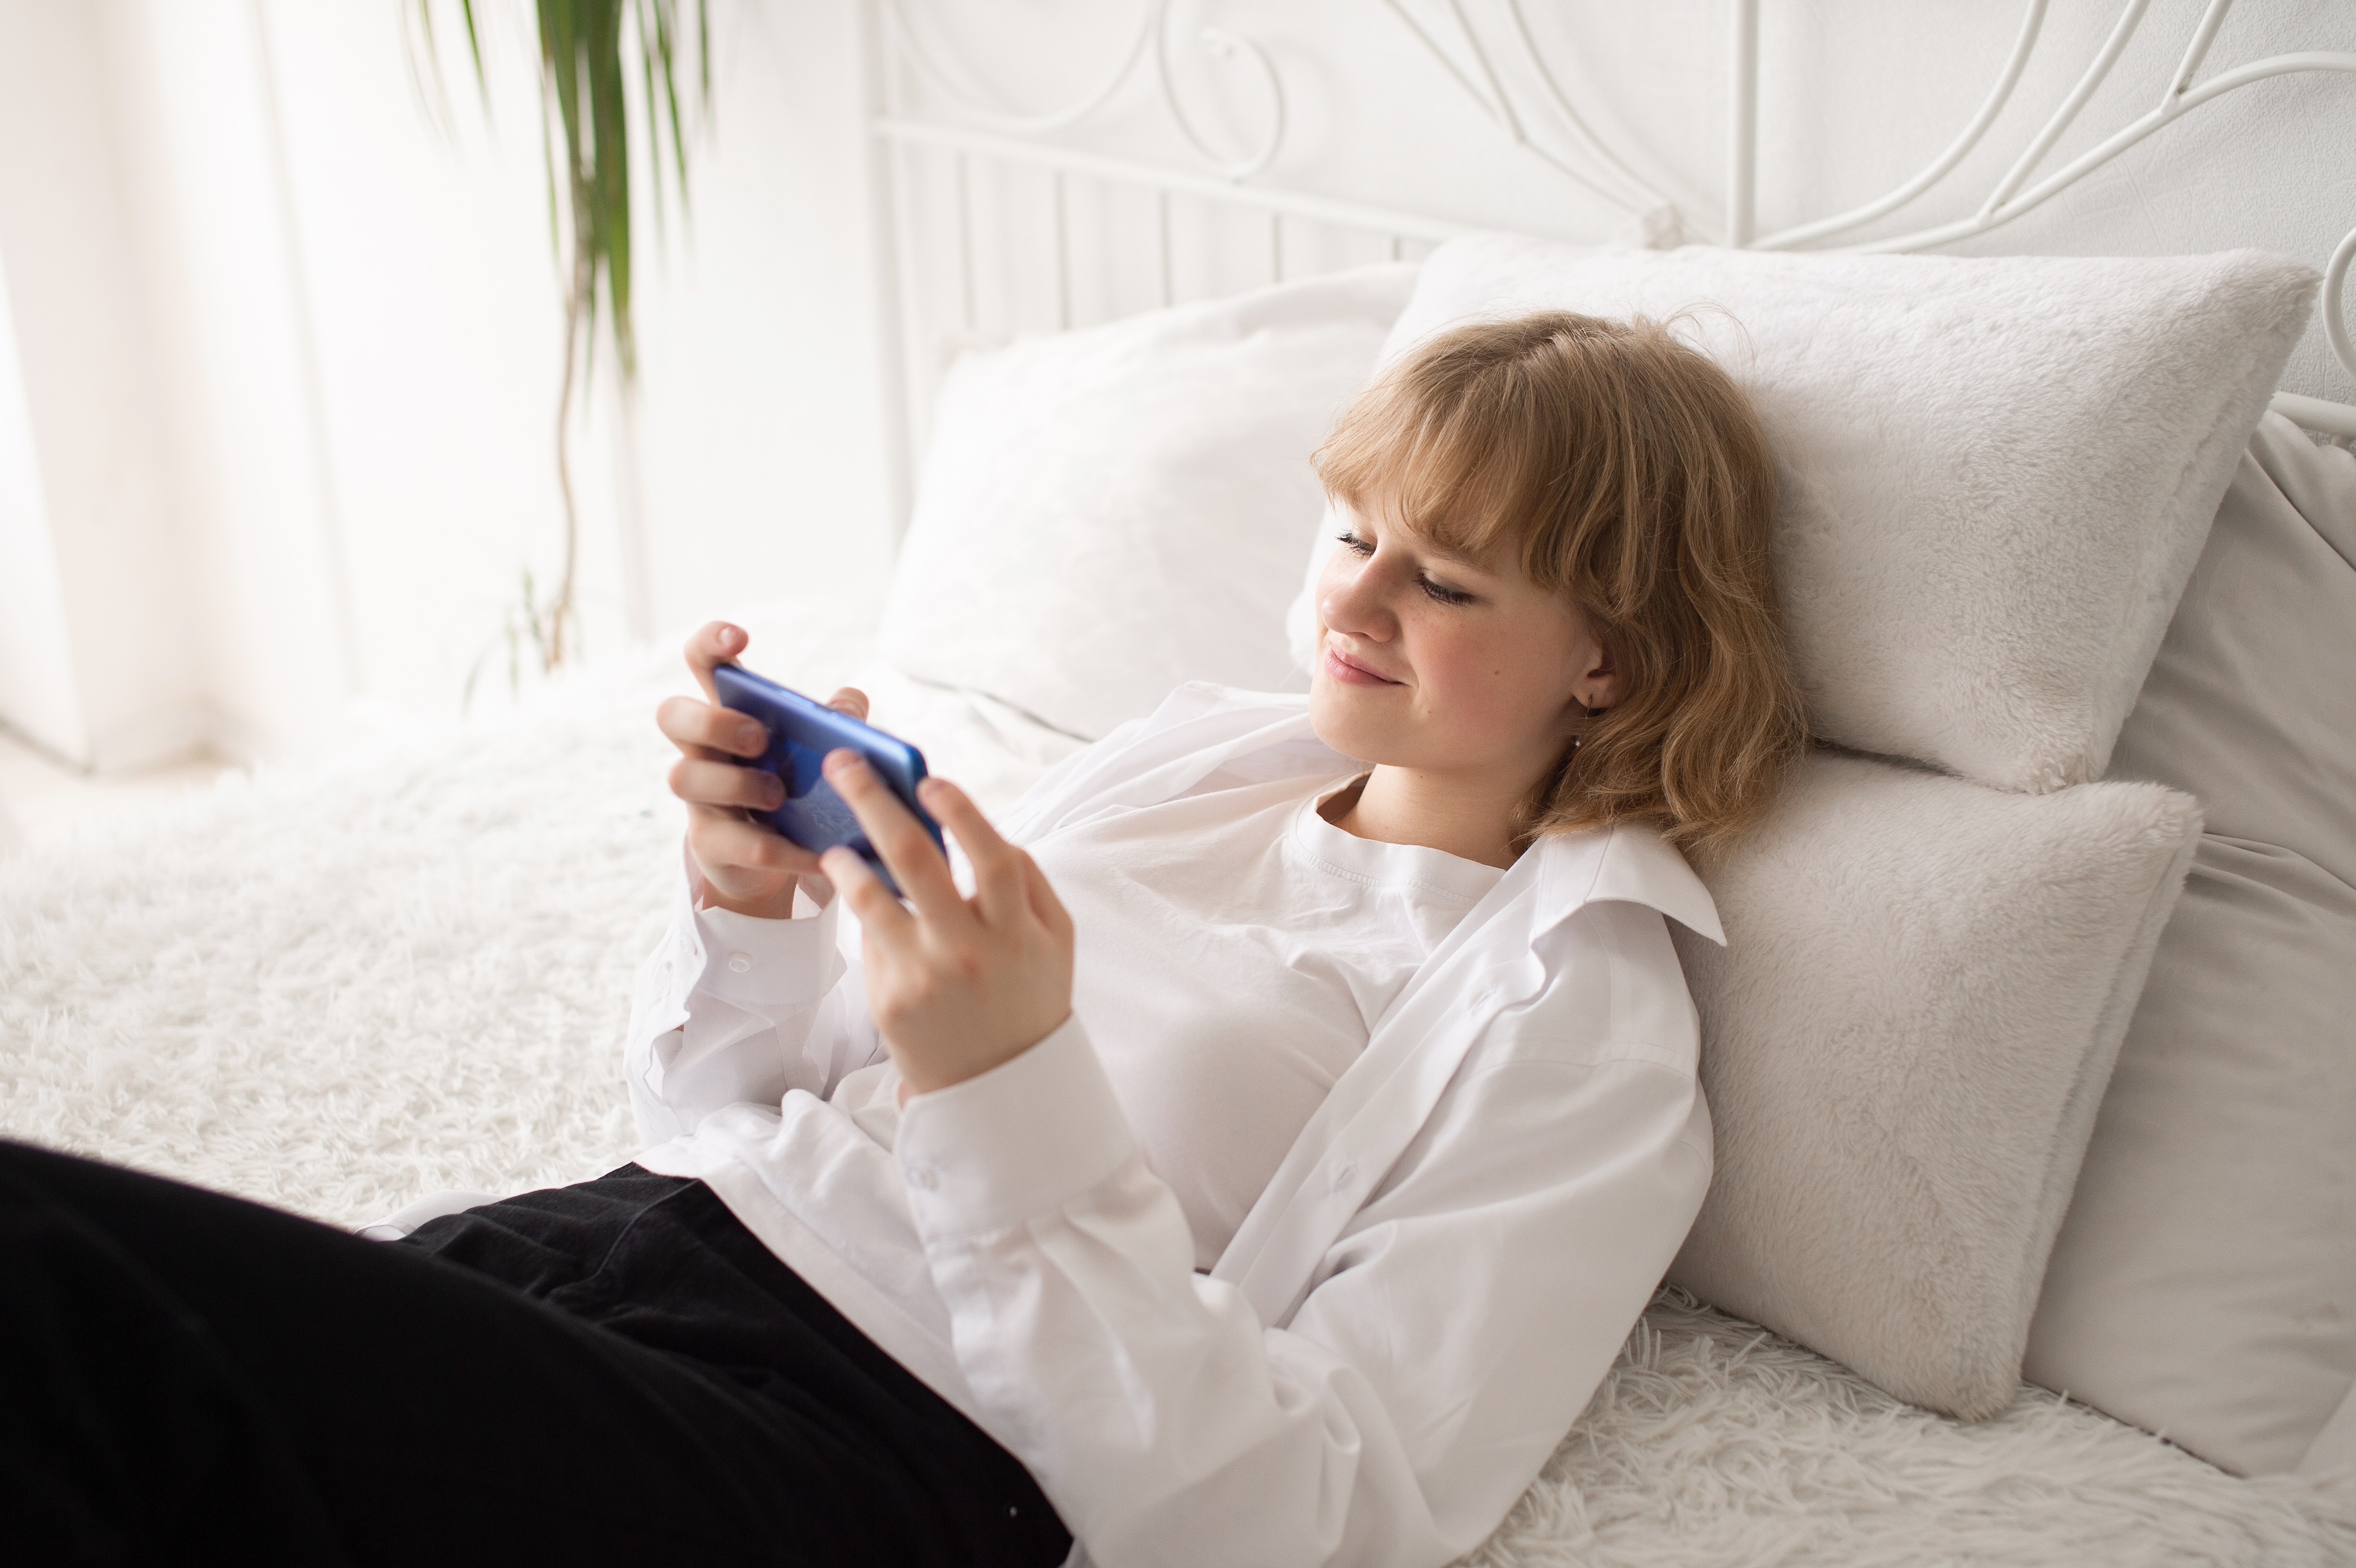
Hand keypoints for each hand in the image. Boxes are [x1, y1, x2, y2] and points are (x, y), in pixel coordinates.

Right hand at [657, 620, 869, 919]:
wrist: (782, 860)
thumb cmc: (795, 786)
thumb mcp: (819, 752)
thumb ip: (837, 725)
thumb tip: (851, 699)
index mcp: (728, 713)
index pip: (700, 664)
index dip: (709, 644)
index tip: (739, 639)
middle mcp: (701, 750)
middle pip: (672, 716)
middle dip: (712, 722)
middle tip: (759, 739)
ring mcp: (698, 797)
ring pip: (684, 777)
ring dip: (737, 783)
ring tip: (781, 796)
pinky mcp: (710, 844)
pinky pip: (734, 844)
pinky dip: (781, 849)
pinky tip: (819, 856)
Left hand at [818, 753, 1074, 1095]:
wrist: (1002, 1090)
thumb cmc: (1030, 999)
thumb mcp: (1056, 942)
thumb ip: (1029, 882)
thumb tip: (983, 828)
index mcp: (1018, 930)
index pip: (990, 855)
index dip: (960, 810)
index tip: (928, 778)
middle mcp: (970, 951)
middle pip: (914, 858)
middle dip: (874, 801)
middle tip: (845, 763)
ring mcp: (926, 976)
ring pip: (873, 898)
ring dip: (847, 858)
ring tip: (836, 845)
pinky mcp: (891, 1000)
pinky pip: (869, 937)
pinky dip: (860, 905)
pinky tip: (852, 887)